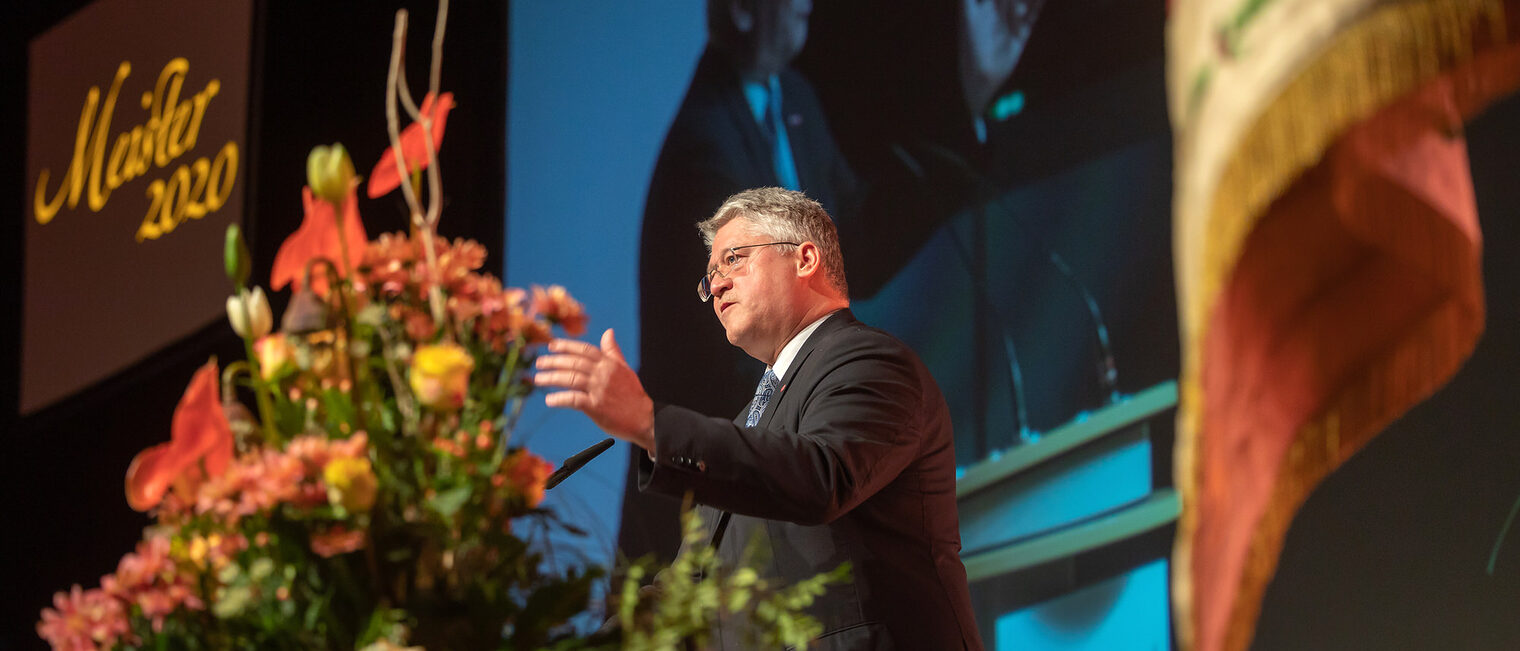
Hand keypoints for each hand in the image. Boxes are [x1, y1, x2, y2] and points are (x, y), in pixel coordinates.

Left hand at [535, 329, 655, 452]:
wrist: (645, 418)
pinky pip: (574, 399)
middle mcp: (603, 374)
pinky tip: (550, 400)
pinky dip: (560, 399)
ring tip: (538, 379)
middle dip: (554, 361)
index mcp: (609, 364)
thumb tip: (608, 332)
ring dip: (552, 378)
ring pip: (571, 379)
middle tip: (539, 363)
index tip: (551, 346)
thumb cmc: (633, 395)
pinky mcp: (597, 407)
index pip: (585, 350)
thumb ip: (613, 351)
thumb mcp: (625, 369)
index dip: (566, 346)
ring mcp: (599, 390)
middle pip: (574, 362)